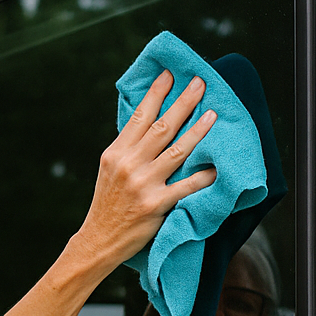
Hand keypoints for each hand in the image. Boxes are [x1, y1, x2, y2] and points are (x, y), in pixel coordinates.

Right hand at [72, 71, 218, 267]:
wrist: (98, 240)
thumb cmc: (108, 204)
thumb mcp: (109, 170)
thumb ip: (129, 149)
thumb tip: (150, 123)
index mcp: (116, 153)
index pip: (139, 116)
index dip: (156, 94)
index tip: (169, 75)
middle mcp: (129, 164)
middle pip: (162, 127)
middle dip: (183, 102)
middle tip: (199, 83)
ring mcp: (143, 184)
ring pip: (177, 150)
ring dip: (198, 130)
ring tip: (212, 114)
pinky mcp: (156, 205)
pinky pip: (186, 186)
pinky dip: (203, 176)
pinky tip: (217, 167)